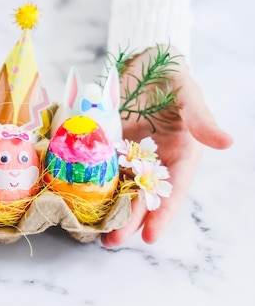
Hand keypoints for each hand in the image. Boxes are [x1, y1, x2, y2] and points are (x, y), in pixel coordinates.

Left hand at [102, 47, 232, 246]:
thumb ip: (202, 120)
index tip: (151, 237)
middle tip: (111, 242)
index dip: (163, 215)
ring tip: (94, 234)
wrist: (143, 62)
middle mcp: (153, 163)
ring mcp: (127, 157)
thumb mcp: (189, 96)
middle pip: (141, 198)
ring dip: (107, 212)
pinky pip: (98, 171)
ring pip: (118, 190)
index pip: (172, 191)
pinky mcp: (106, 148)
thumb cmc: (172, 78)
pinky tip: (78, 203)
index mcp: (179, 157)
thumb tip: (227, 142)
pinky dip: (90, 187)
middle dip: (128, 221)